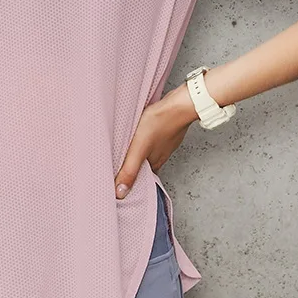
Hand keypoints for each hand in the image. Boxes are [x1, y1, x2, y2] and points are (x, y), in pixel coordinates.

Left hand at [114, 83, 197, 198]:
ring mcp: (164, 143)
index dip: (130, 183)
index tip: (119, 186)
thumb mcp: (139, 148)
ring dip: (138, 154)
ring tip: (124, 153)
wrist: (179, 104)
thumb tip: (120, 193)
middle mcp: (160, 156)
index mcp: (154, 164)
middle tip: (118, 170)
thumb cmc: (159, 123)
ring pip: (148, 154)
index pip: (141, 180)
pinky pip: (153, 141)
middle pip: (144, 167)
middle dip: (132, 169)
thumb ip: (130, 169)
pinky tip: (138, 136)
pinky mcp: (164, 131)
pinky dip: (144, 142)